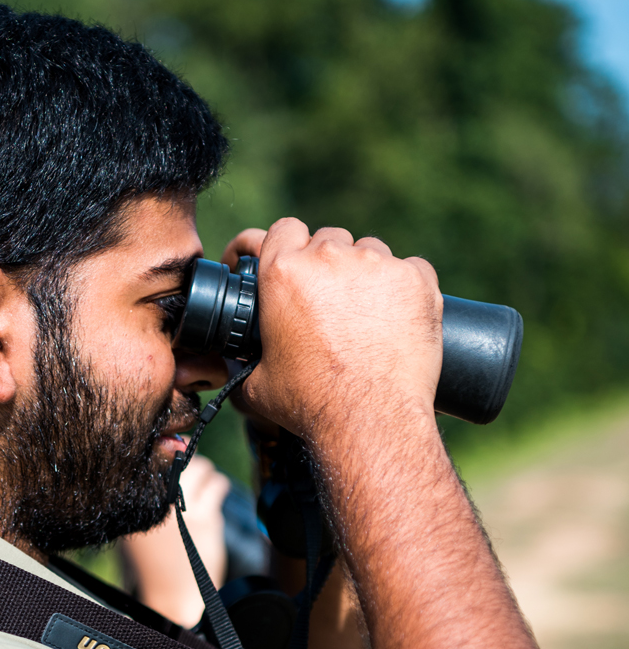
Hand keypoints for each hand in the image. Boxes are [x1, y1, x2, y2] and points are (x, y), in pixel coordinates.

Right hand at [120, 456, 230, 626]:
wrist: (168, 594)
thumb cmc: (154, 558)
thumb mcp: (138, 522)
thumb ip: (149, 492)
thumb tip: (168, 452)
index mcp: (134, 500)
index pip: (150, 459)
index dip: (164, 452)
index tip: (171, 456)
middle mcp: (156, 500)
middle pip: (177, 456)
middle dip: (187, 462)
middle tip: (189, 475)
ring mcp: (181, 508)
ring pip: (201, 467)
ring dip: (205, 473)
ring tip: (202, 487)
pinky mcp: (205, 518)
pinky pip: (218, 484)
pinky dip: (219, 486)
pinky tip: (214, 496)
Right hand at [224, 219, 441, 440]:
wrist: (371, 420)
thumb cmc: (311, 403)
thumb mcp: (257, 383)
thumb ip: (243, 361)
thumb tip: (233, 365)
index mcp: (283, 273)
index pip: (283, 229)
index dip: (288, 245)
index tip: (293, 263)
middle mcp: (329, 258)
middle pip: (329, 238)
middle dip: (329, 264)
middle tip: (332, 303)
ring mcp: (377, 265)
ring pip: (371, 251)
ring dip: (366, 275)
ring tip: (367, 316)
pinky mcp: (416, 280)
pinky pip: (411, 269)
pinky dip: (405, 289)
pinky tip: (398, 319)